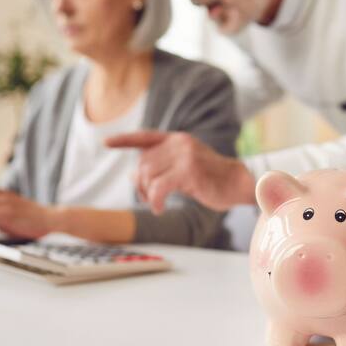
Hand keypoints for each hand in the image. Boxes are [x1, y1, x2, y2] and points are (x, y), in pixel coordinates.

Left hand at [106, 131, 255, 213]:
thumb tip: (133, 178)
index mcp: (177, 139)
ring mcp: (185, 155)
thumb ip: (162, 169)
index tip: (106, 143)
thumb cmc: (212, 179)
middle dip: (140, 184)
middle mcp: (179, 143)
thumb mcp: (184, 170)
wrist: (239, 183)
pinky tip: (159, 208)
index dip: (124, 140)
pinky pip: (158, 188)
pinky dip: (154, 201)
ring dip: (146, 194)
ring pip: (148, 175)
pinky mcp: (189, 171)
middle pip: (143, 163)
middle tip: (148, 199)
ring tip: (155, 203)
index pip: (145, 137)